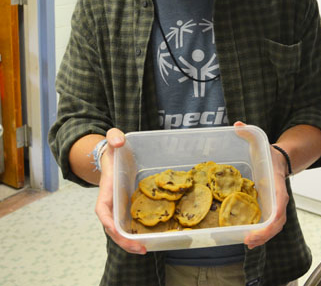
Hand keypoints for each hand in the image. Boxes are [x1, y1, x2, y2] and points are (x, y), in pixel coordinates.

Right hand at [94, 128, 146, 254]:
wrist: (115, 157)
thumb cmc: (114, 151)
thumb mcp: (113, 140)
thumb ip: (114, 137)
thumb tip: (118, 141)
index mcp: (106, 192)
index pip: (103, 211)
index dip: (108, 221)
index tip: (115, 230)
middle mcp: (111, 205)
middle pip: (113, 229)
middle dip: (124, 241)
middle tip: (140, 249)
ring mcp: (119, 209)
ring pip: (122, 231)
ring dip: (131, 243)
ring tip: (146, 250)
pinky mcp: (129, 209)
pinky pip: (132, 225)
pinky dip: (138, 234)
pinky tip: (151, 240)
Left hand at [234, 122, 288, 248]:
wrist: (280, 160)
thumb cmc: (268, 153)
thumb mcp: (260, 141)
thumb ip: (249, 133)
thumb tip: (237, 124)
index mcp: (277, 182)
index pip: (280, 201)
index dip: (275, 213)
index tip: (266, 222)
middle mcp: (278, 197)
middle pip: (278, 220)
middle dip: (266, 233)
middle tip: (250, 240)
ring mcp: (274, 205)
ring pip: (274, 226)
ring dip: (263, 237)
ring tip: (247, 243)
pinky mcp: (268, 209)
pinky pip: (267, 225)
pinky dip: (260, 234)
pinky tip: (247, 239)